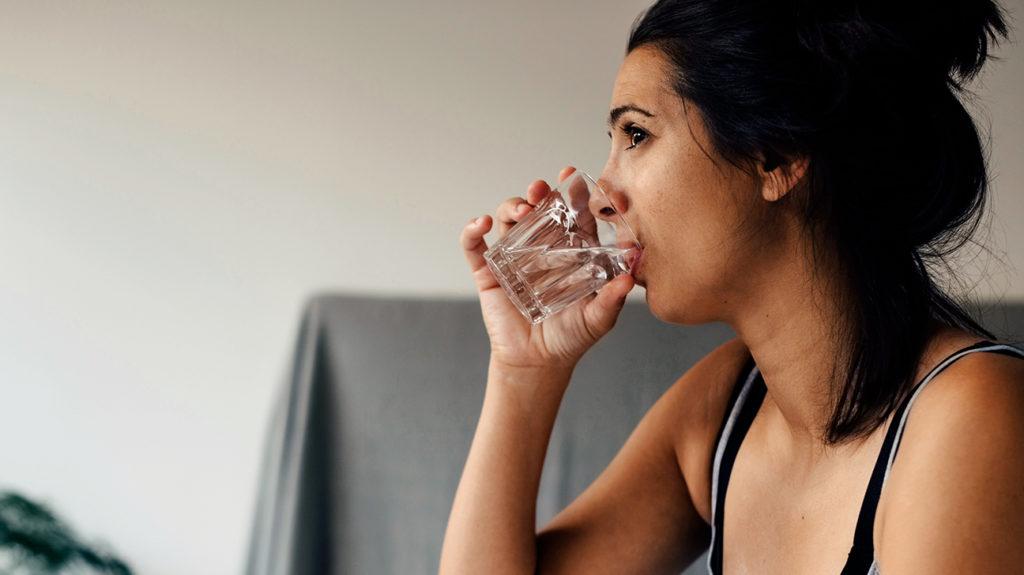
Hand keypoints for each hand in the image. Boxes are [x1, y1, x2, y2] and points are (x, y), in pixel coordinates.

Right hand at [459, 166, 635, 371]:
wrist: (537, 363)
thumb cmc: (571, 337)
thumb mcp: (598, 319)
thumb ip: (612, 299)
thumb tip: (631, 278)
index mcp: (569, 252)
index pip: (572, 214)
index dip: (572, 194)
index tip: (572, 177)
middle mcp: (541, 249)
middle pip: (538, 209)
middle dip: (538, 193)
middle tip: (541, 190)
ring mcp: (513, 258)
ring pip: (508, 220)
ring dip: (511, 206)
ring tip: (521, 209)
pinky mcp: (488, 273)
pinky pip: (475, 246)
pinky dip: (472, 231)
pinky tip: (481, 224)